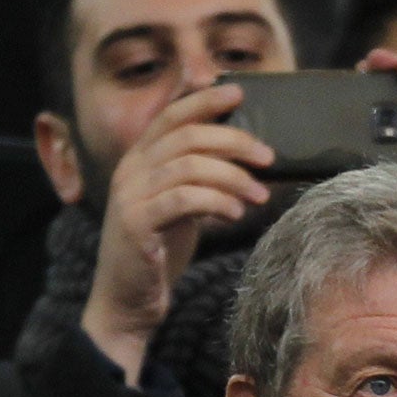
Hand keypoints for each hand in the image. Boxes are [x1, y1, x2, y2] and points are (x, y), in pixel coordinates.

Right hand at [80, 83, 273, 384]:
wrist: (128, 302)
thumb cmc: (160, 255)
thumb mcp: (182, 209)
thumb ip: (201, 182)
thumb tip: (247, 164)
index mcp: (140, 161)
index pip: (171, 116)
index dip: (203, 101)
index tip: (239, 93)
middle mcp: (131, 171)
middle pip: (185, 136)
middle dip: (232, 141)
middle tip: (268, 157)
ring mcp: (130, 196)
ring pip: (187, 166)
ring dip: (231, 176)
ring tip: (260, 195)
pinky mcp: (136, 225)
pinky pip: (181, 200)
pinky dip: (215, 202)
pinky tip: (236, 214)